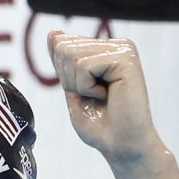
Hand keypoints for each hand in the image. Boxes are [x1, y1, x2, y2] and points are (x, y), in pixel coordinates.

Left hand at [46, 31, 162, 162]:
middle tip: (94, 97)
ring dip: (79, 85)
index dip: (64, 75)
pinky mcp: (125, 58)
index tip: (88, 93)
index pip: (62, 44)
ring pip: (71, 55)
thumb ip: (63, 60)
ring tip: (101, 97)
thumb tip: (53, 32)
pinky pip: (84, 66)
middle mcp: (116, 44)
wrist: (123, 146)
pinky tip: (108, 96)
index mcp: (104, 49)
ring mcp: (122, 49)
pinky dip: (87, 87)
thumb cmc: (100, 125)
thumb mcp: (72, 87)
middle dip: (69, 79)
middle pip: (63, 47)